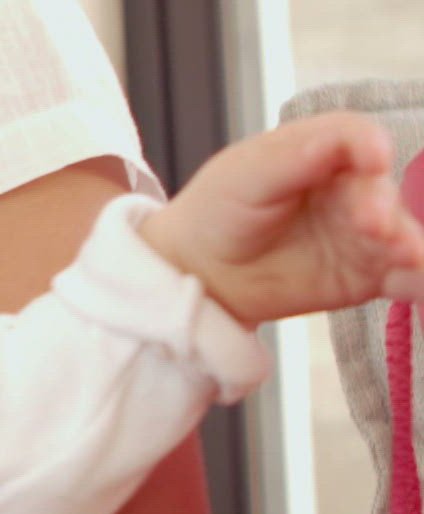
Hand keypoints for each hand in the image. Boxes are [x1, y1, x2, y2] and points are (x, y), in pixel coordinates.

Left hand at [140, 111, 423, 327]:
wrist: (201, 271)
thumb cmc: (218, 210)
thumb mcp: (245, 175)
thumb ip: (294, 156)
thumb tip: (346, 138)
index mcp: (324, 152)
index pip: (356, 139)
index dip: (368, 146)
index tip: (375, 158)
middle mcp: (353, 189)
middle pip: (382, 191)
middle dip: (383, 206)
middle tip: (373, 223)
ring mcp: (364, 233)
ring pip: (401, 235)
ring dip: (409, 245)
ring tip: (408, 256)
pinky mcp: (367, 275)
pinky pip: (402, 278)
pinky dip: (416, 282)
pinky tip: (415, 285)